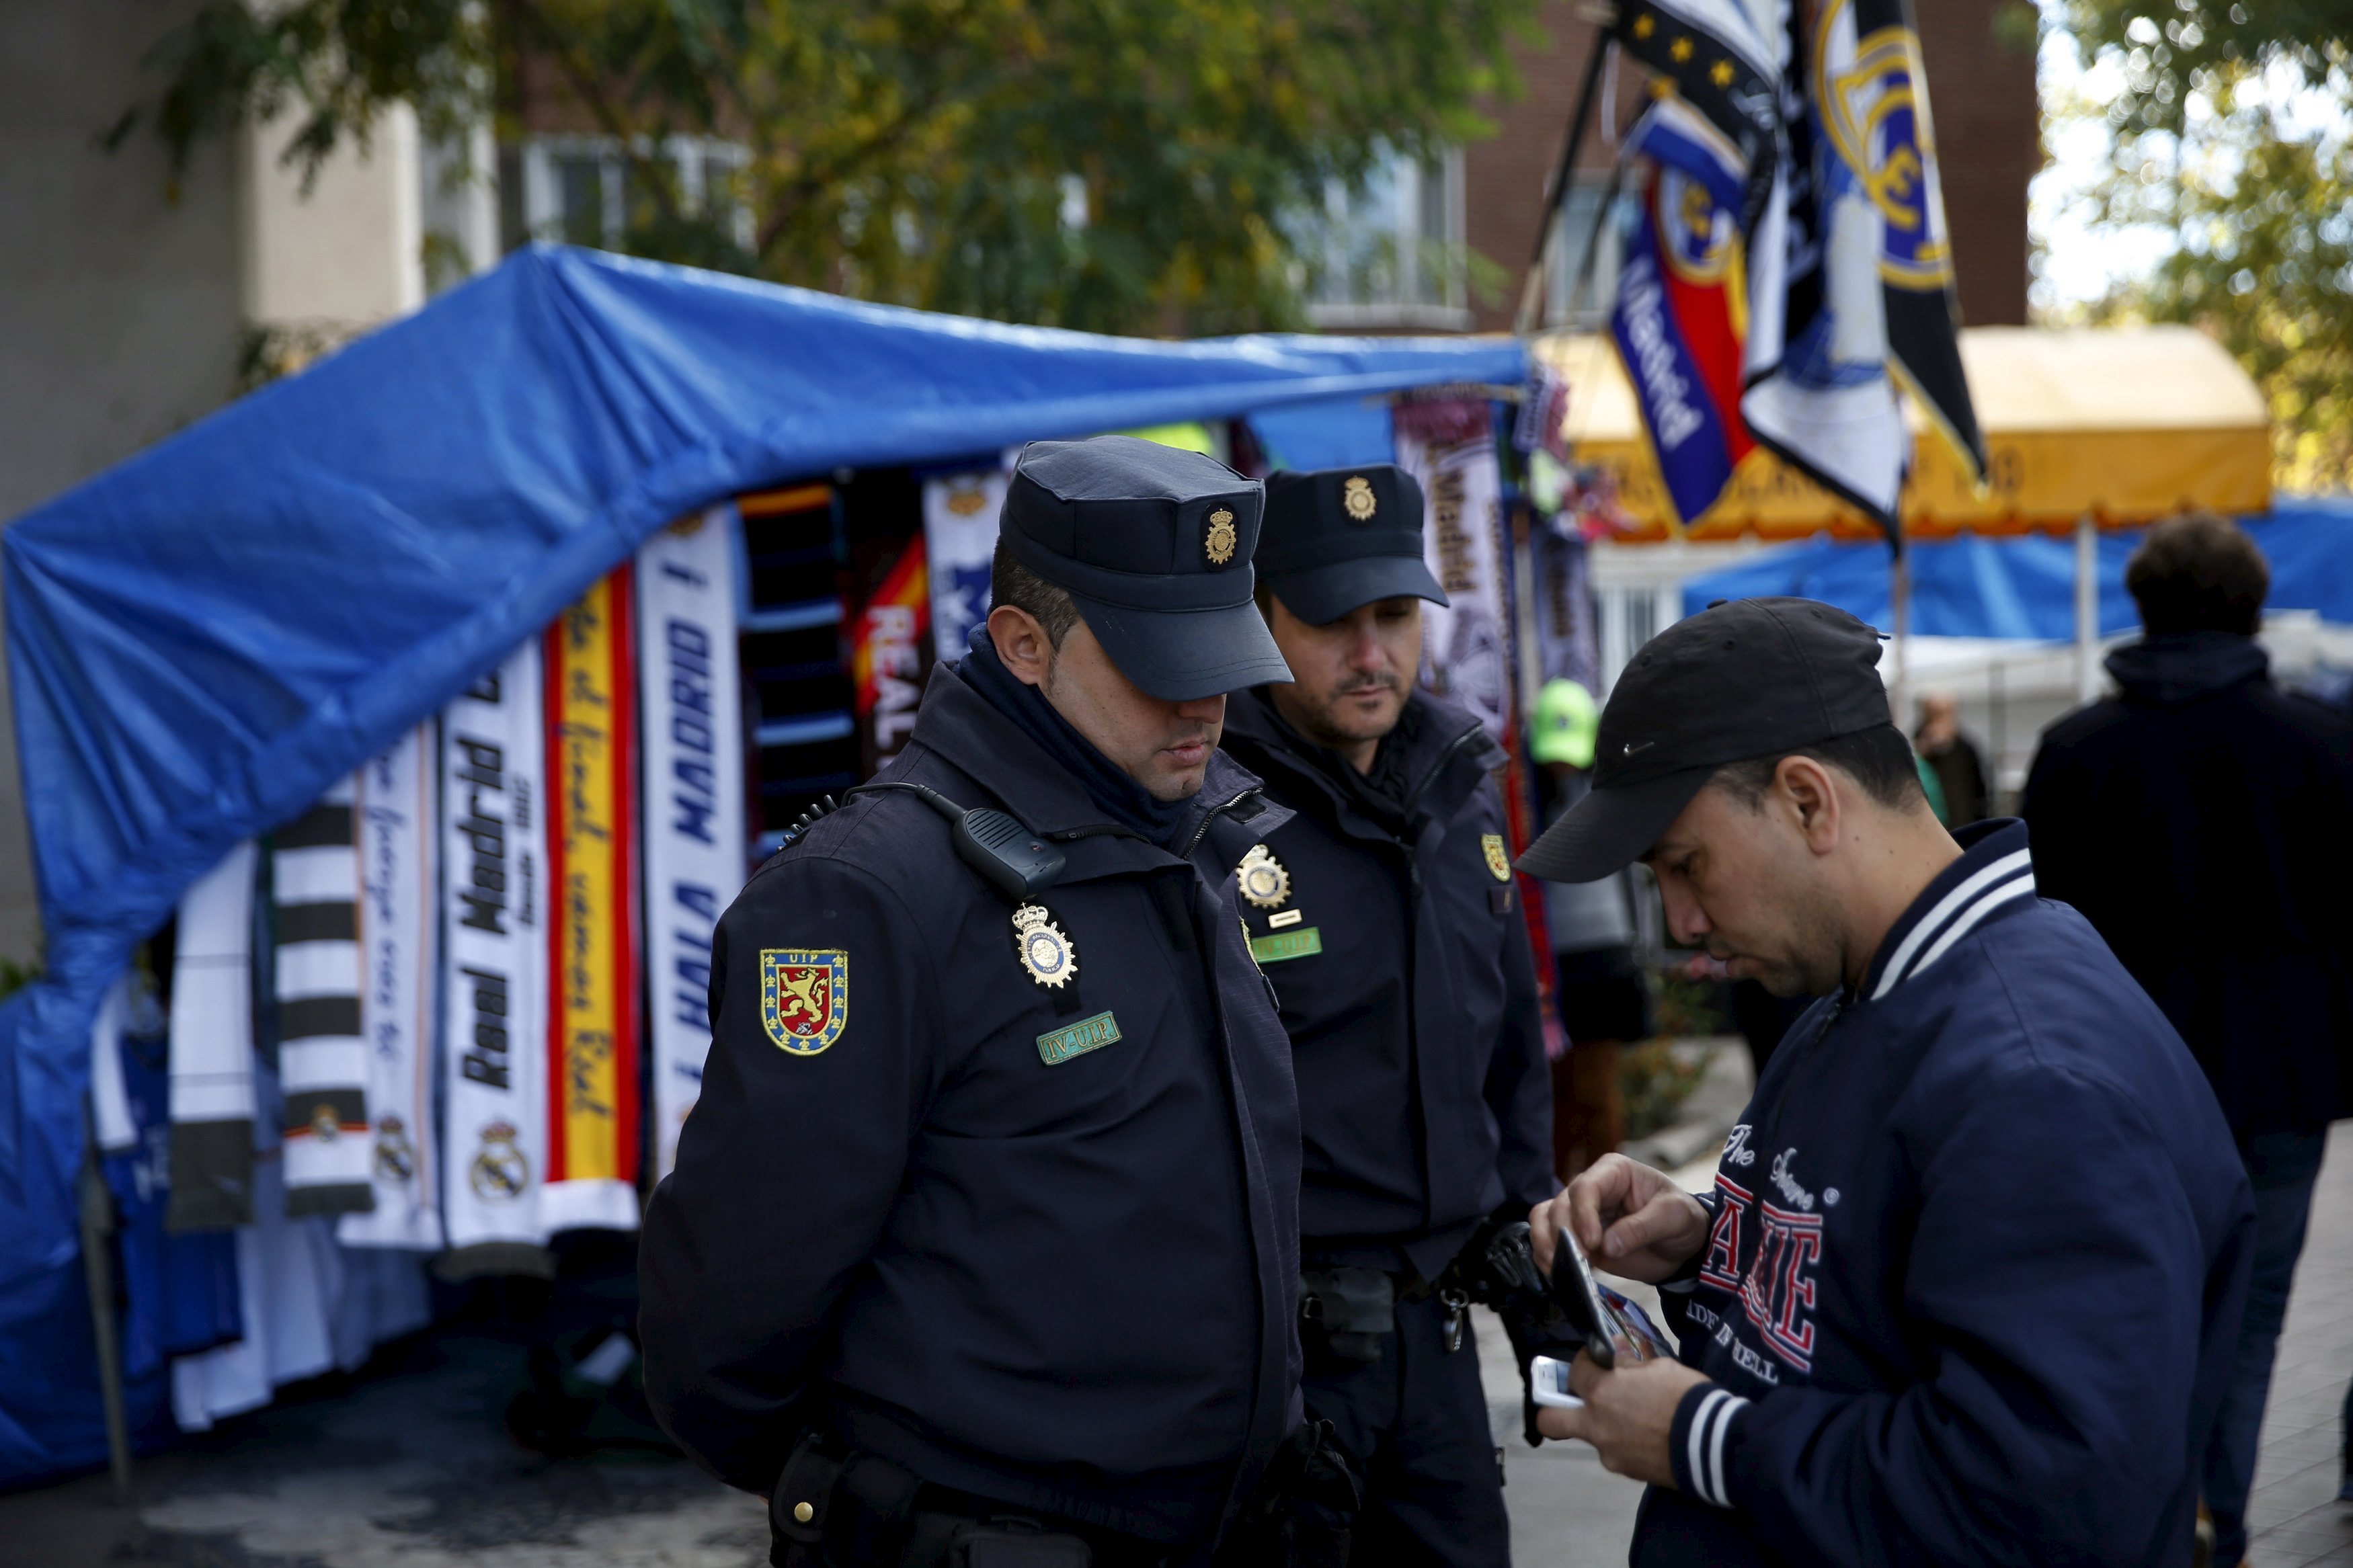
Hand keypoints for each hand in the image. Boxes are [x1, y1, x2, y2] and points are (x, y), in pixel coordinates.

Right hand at [1529, 1152, 1707, 1283]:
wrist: (1682, 1245)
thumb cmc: (1681, 1219)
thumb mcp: (1674, 1216)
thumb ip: (1642, 1228)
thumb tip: (1607, 1246)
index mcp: (1614, 1171)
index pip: (1586, 1186)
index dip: (1583, 1213)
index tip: (1592, 1242)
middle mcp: (1591, 1188)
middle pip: (1561, 1205)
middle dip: (1565, 1233)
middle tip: (1580, 1260)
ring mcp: (1580, 1213)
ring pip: (1546, 1219)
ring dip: (1546, 1242)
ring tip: (1559, 1266)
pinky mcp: (1576, 1236)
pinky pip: (1547, 1238)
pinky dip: (1545, 1253)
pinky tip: (1555, 1270)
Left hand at [1535, 1350, 1709, 1486]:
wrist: (1712, 1443)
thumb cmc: (1686, 1396)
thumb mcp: (1661, 1367)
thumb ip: (1631, 1363)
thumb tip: (1617, 1352)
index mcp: (1602, 1392)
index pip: (1575, 1372)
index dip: (1583, 1363)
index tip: (1594, 1361)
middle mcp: (1596, 1424)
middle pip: (1550, 1421)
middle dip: (1553, 1409)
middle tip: (1575, 1400)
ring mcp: (1609, 1452)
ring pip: (1591, 1437)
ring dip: (1602, 1426)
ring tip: (1632, 1420)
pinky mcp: (1627, 1472)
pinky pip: (1616, 1453)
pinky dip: (1625, 1444)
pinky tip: (1648, 1437)